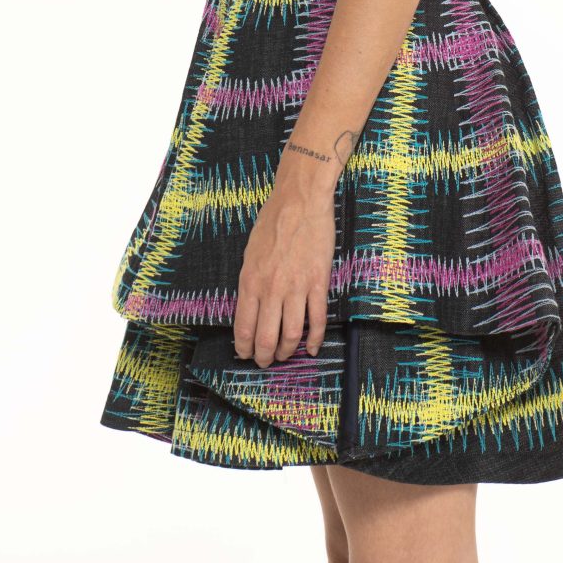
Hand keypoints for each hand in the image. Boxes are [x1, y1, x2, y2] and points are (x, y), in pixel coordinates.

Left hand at [233, 185, 333, 366]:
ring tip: (286, 356)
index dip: (244, 348)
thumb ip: (249, 283)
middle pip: (267, 338)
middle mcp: (271, 289)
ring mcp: (296, 288)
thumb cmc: (272, 222)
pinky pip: (317, 319)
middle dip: (265, 357)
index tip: (246, 355)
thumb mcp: (249, 254)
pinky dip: (316, 339)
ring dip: (288, 351)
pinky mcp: (318, 283)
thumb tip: (250, 309)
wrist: (300, 201)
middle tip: (266, 362)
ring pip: (292, 334)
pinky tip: (313, 347)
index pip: (244, 328)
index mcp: (250, 282)